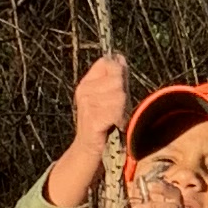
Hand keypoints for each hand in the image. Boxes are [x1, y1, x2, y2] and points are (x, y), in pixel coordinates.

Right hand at [42, 50, 130, 207]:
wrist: (90, 151)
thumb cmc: (104, 124)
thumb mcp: (110, 97)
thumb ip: (116, 77)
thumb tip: (119, 56)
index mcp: (87, 82)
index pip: (107, 62)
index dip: (118, 72)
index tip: (120, 87)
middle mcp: (84, 90)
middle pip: (117, 79)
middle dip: (123, 94)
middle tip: (118, 109)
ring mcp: (86, 104)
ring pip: (118, 95)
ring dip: (123, 110)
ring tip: (116, 119)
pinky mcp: (92, 118)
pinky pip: (115, 111)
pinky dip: (119, 119)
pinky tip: (114, 125)